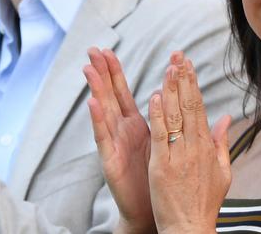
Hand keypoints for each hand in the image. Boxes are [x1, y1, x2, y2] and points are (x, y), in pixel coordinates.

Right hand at [84, 48, 154, 233]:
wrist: (151, 210)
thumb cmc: (157, 176)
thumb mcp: (164, 141)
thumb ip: (168, 118)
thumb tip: (171, 95)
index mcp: (135, 124)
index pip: (123, 92)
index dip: (115, 72)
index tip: (109, 51)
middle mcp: (121, 131)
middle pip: (109, 96)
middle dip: (101, 73)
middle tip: (93, 50)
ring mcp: (114, 144)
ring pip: (104, 112)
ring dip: (96, 89)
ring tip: (89, 69)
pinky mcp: (111, 160)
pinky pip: (104, 138)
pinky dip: (98, 120)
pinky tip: (92, 103)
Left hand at [148, 52, 231, 233]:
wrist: (191, 229)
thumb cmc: (205, 202)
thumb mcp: (222, 172)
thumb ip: (222, 142)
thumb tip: (227, 118)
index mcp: (206, 147)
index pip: (199, 107)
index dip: (192, 84)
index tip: (187, 64)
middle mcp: (194, 148)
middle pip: (188, 106)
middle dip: (182, 79)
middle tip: (178, 55)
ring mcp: (178, 156)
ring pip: (174, 116)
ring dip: (170, 90)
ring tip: (167, 68)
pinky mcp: (161, 167)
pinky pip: (160, 136)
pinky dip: (157, 115)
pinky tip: (154, 97)